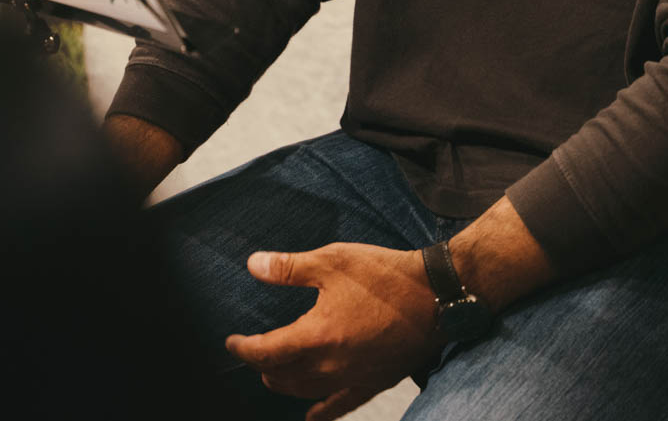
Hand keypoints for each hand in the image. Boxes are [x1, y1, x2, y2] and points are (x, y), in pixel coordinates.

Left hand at [224, 243, 441, 420]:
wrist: (435, 296)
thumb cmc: (384, 276)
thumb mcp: (332, 261)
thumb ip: (289, 268)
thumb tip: (253, 266)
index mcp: (317, 335)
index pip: (267, 351)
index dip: (244, 349)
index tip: (231, 342)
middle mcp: (331, 365)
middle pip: (282, 375)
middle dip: (262, 364)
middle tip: (253, 351)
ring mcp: (352, 378)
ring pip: (305, 392)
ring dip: (284, 383)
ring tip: (273, 373)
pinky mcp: (373, 383)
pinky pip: (340, 405)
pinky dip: (321, 412)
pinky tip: (311, 416)